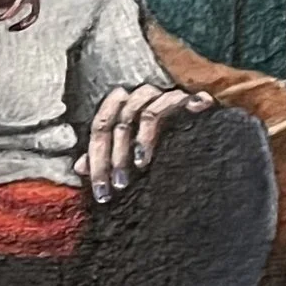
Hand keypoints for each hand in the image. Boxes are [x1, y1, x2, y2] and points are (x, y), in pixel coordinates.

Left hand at [73, 84, 214, 203]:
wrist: (206, 126)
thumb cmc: (167, 140)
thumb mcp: (133, 151)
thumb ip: (106, 156)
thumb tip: (79, 167)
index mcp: (122, 106)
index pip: (100, 131)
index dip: (97, 162)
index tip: (101, 193)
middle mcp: (139, 96)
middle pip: (117, 123)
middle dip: (114, 157)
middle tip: (119, 185)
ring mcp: (162, 93)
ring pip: (143, 113)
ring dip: (140, 141)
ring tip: (140, 166)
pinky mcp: (187, 94)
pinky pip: (173, 102)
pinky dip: (172, 116)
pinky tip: (172, 137)